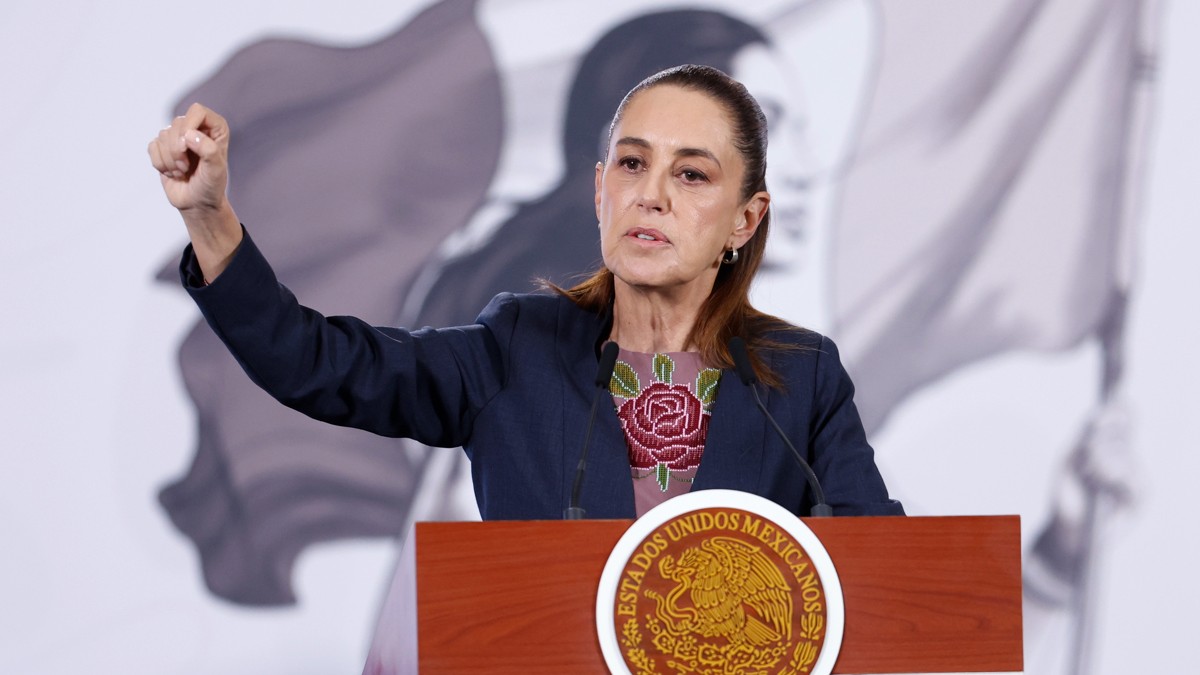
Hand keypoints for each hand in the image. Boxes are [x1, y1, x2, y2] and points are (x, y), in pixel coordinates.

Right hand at [147, 103, 241, 278]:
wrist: (197, 204)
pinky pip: (152, 147)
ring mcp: (178, 137)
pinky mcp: (162, 147)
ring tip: (182, 172)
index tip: (188, 146)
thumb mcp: (216, 171)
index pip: (197, 111)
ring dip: (170, 160)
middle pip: (177, 123)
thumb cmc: (211, 186)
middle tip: (187, 167)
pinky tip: (172, 173)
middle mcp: (196, 128)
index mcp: (215, 128)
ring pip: (162, 136)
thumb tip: (190, 135)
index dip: (189, 126)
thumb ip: (209, 151)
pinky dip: (160, 163)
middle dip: (178, 149)